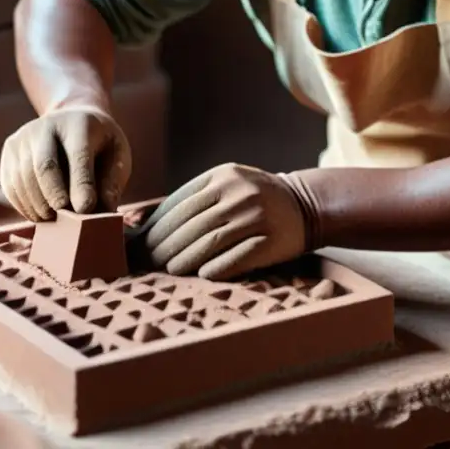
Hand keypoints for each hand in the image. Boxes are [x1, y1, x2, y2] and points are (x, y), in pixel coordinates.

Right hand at [0, 106, 131, 221]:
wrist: (72, 120)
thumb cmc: (99, 145)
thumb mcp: (117, 156)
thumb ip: (112, 182)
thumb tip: (102, 212)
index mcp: (78, 124)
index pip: (78, 154)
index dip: (81, 184)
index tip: (86, 209)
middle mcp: (46, 125)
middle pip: (44, 166)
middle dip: (54, 196)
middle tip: (66, 219)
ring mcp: (23, 137)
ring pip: (23, 178)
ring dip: (38, 206)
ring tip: (55, 220)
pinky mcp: (9, 151)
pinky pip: (11, 185)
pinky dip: (24, 206)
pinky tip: (40, 214)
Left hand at [138, 163, 315, 280]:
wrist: (306, 205)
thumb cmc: (256, 198)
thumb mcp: (228, 184)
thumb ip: (197, 197)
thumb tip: (148, 221)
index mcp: (224, 175)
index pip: (181, 202)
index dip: (159, 224)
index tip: (144, 240)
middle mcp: (239, 193)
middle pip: (191, 224)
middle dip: (166, 244)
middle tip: (150, 260)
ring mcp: (256, 217)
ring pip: (209, 242)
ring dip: (185, 259)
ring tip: (170, 269)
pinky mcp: (269, 241)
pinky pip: (235, 258)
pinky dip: (215, 268)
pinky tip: (202, 275)